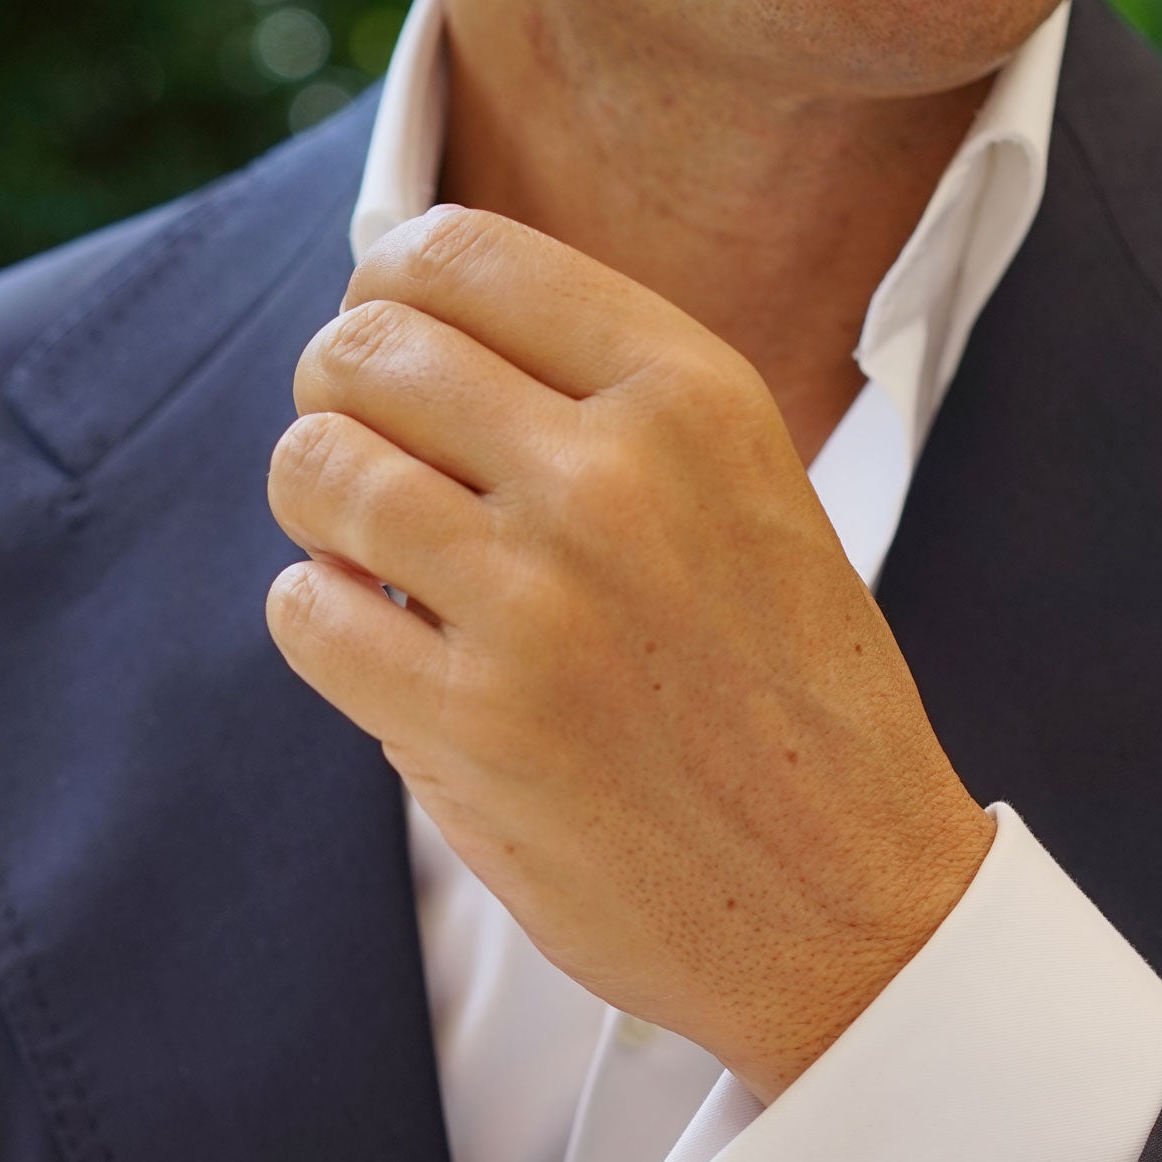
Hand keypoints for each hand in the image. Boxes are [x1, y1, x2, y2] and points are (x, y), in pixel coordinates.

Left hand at [264, 208, 992, 1101]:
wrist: (854, 908)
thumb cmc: (794, 713)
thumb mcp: (749, 498)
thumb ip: (608, 413)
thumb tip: (407, 341)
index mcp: (693, 396)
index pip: (460, 253)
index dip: (386, 290)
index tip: (385, 343)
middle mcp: (612, 478)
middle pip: (366, 351)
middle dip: (338, 399)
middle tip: (370, 463)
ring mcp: (536, 604)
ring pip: (315, 470)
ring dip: (315, 509)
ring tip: (367, 559)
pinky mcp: (474, 728)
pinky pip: (306, 615)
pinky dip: (318, 623)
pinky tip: (381, 652)